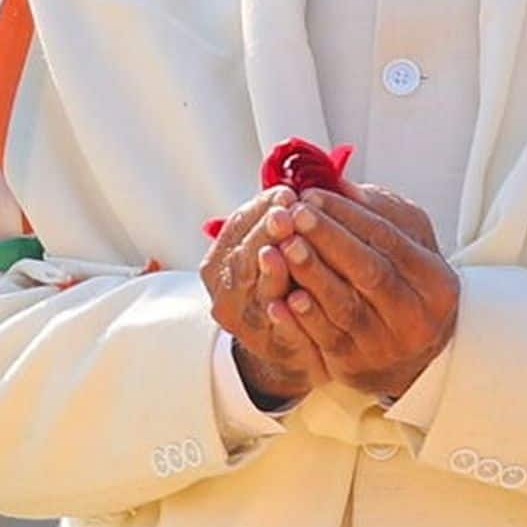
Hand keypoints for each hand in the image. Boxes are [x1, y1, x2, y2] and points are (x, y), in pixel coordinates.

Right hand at [200, 187, 322, 402]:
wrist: (289, 348)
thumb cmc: (285, 288)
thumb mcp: (271, 252)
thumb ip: (278, 224)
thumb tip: (303, 178)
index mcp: (222, 263)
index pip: (238, 227)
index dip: (260, 209)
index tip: (286, 192)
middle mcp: (226, 292)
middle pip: (242, 258)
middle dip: (264, 233)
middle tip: (286, 212)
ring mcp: (247, 322)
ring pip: (256, 292)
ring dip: (269, 271)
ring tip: (282, 250)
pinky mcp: (275, 347)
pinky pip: (279, 331)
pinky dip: (285, 317)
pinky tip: (296, 301)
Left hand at [268, 184, 456, 400]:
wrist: (406, 353)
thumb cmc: (402, 284)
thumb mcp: (406, 247)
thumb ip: (378, 213)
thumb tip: (338, 183)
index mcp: (436, 281)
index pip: (389, 239)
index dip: (348, 215)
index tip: (311, 195)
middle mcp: (416, 315)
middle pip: (369, 271)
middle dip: (329, 240)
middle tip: (294, 214)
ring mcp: (386, 344)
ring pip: (344, 305)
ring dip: (311, 275)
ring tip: (283, 247)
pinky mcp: (354, 364)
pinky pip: (324, 337)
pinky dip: (301, 317)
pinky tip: (281, 297)